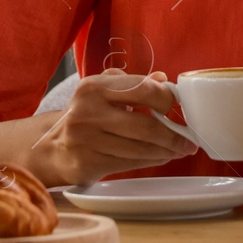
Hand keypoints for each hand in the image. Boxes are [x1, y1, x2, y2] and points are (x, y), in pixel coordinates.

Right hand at [29, 69, 196, 186]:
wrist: (52, 148)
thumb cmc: (85, 116)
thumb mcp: (102, 91)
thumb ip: (132, 83)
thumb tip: (163, 79)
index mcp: (94, 87)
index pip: (142, 89)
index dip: (167, 100)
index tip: (180, 107)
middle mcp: (87, 112)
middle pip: (145, 125)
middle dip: (173, 134)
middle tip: (189, 140)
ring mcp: (86, 140)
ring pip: (140, 148)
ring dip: (166, 150)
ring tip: (180, 149)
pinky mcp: (88, 163)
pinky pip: (131, 163)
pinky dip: (152, 161)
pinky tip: (162, 157)